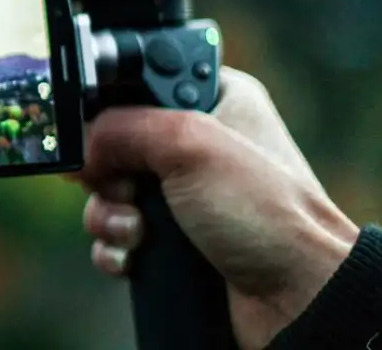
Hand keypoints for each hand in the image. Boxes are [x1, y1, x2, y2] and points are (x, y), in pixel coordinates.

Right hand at [77, 67, 359, 349]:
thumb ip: (122, 127)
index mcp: (214, 99)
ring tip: (138, 231)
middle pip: (115, 144)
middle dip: (106, 173)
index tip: (103, 133)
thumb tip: (83, 146)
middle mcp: (198, 144)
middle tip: (129, 188)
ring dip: (108, 215)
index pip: (140, 84)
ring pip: (109, 192)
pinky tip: (135, 255)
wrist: (299, 296)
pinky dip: (115, 246)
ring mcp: (185, 194)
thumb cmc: (268, 213)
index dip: (113, 109)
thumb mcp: (189, 145)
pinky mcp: (174, 239)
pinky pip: (117, 234)